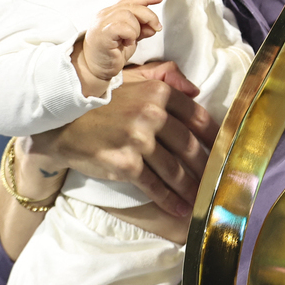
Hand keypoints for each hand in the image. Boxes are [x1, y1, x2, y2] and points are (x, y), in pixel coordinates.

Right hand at [30, 60, 218, 216]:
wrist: (61, 123)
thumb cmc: (99, 100)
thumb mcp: (131, 77)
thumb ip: (164, 76)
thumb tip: (195, 90)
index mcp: (158, 92)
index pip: (197, 117)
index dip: (214, 137)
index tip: (224, 151)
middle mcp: (151, 114)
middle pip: (190, 147)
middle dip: (207, 168)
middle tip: (218, 181)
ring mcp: (139, 140)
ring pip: (175, 169)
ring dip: (191, 188)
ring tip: (203, 199)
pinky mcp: (126, 164)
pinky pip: (155, 185)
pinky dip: (170, 200)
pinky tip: (181, 208)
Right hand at [74, 0, 163, 94]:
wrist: (93, 69)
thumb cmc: (109, 54)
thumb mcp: (130, 40)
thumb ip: (141, 30)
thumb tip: (154, 26)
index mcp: (111, 13)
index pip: (130, 0)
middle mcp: (105, 15)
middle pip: (132, 5)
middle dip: (149, 16)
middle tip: (156, 28)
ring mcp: (102, 23)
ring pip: (127, 14)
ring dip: (136, 28)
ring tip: (132, 40)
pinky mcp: (102, 34)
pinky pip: (121, 26)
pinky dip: (130, 34)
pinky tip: (127, 42)